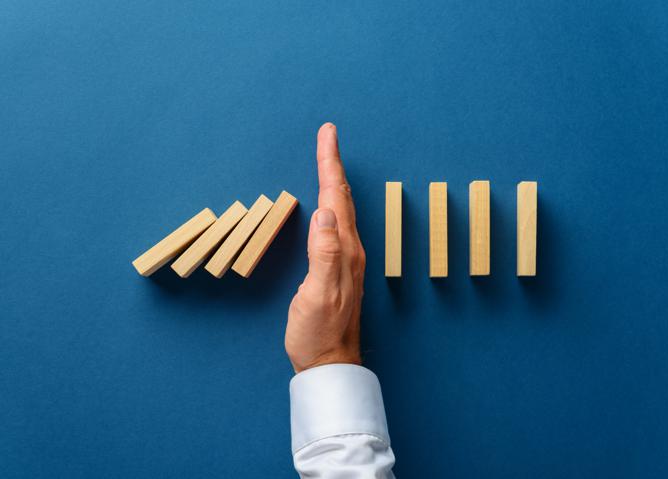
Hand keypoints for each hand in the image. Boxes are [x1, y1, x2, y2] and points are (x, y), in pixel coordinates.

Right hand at [286, 123, 366, 372]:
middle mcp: (350, 250)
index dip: (329, 164)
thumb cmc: (318, 332)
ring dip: (333, 180)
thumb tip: (324, 212)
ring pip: (340, 209)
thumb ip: (323, 253)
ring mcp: (346, 259)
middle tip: (327, 136)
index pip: (335, 198)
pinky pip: (337, 224)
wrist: (328, 361)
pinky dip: (331, 203)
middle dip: (333, 164)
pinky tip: (329, 204)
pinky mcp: (339, 268)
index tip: (327, 134)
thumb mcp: (318, 294)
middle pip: (341, 197)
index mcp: (343, 250)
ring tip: (327, 159)